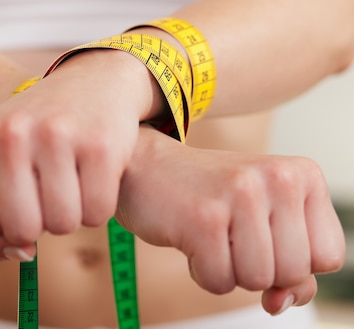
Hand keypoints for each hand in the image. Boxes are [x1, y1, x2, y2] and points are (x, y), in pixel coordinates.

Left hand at [0, 50, 162, 261]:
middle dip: (38, 224)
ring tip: (69, 180)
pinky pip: (98, 214)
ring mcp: (55, 135)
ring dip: (70, 215)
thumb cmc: (36, 138)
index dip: (0, 228)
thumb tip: (20, 254)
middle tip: (46, 193)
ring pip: (63, 225)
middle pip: (21, 229)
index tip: (14, 204)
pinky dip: (98, 206)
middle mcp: (9, 133)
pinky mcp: (100, 144)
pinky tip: (93, 175)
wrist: (92, 83)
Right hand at [116, 125, 344, 314]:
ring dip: (228, 271)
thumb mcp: (262, 220)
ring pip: (257, 281)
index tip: (262, 241)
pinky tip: (189, 239)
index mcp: (302, 175)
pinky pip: (219, 282)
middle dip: (258, 268)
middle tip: (230, 235)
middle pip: (294, 273)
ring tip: (209, 235)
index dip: (294, 264)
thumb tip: (280, 304)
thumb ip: (291, 266)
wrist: (144, 167)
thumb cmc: (206, 196)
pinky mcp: (204, 218)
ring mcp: (240, 195)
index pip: (328, 257)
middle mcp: (278, 178)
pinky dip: (201, 272)